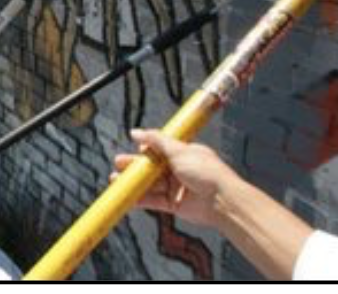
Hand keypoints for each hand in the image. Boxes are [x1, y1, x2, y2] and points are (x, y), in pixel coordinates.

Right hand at [112, 129, 238, 228]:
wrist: (222, 200)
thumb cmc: (206, 172)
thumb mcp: (179, 150)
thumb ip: (156, 140)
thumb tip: (135, 132)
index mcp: (183, 153)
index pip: (159, 149)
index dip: (145, 150)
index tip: (133, 149)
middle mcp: (178, 170)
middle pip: (151, 167)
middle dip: (134, 166)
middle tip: (118, 164)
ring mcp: (175, 187)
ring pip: (149, 184)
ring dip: (132, 183)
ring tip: (115, 181)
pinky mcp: (173, 204)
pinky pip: (152, 201)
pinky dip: (139, 200)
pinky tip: (126, 198)